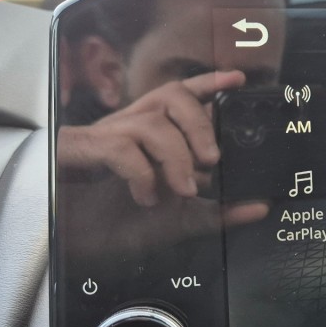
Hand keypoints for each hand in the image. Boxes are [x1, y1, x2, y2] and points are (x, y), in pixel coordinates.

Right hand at [57, 70, 267, 255]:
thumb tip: (260, 208)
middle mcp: (127, 127)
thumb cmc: (115, 227)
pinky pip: (120, 146)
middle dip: (200, 124)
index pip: (181, 96)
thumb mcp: (177, 220)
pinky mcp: (78, 152)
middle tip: (212, 160)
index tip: (238, 79)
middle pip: (171, 96)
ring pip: (152, 122)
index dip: (208, 82)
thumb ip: (217, 213)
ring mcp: (102, 137)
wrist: (65, 247)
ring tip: (183, 190)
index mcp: (149, 136)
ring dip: (176, 156)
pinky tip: (146, 196)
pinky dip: (142, 173)